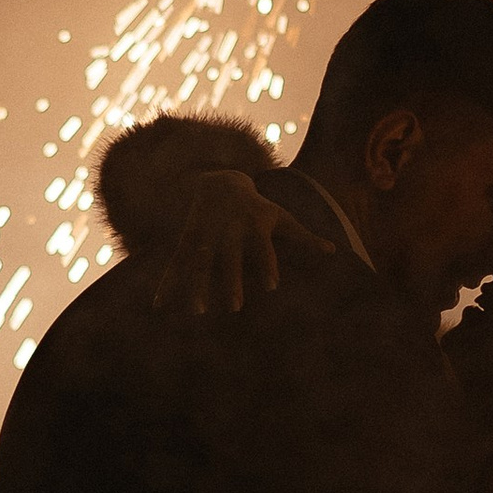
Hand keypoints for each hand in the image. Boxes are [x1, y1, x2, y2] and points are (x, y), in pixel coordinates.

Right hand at [151, 167, 331, 316]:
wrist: (219, 180)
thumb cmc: (258, 206)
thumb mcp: (281, 216)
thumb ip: (305, 236)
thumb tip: (334, 251)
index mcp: (254, 225)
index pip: (263, 248)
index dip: (267, 265)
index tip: (272, 286)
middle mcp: (229, 230)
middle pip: (230, 257)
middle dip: (232, 280)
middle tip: (236, 307)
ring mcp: (206, 234)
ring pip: (201, 262)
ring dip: (198, 286)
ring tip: (198, 312)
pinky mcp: (188, 239)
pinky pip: (176, 262)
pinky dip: (168, 282)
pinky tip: (159, 305)